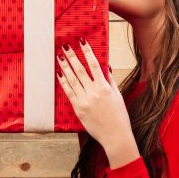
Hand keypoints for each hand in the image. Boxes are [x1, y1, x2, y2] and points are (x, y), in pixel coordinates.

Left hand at [56, 41, 139, 168]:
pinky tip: (59, 74)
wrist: (115, 135)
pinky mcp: (78, 109)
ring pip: (72, 80)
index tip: (82, 42)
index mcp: (105, 87)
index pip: (94, 65)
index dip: (87, 52)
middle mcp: (93, 92)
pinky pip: (69, 92)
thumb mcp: (118, 96)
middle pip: (80, 70)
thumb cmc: (119, 116)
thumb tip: (106, 67)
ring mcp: (84, 100)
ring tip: (59, 57)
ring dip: (65, 67)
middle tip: (65, 46)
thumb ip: (110, 80)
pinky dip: (64, 82)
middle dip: (72, 57)